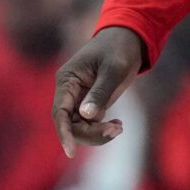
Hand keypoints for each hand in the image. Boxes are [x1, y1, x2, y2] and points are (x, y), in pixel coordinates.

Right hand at [51, 26, 143, 154]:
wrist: (129, 38)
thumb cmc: (119, 48)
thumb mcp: (113, 69)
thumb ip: (100, 92)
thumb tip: (86, 116)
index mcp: (67, 80)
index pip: (60, 112)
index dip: (64, 133)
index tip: (71, 151)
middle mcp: (68, 91)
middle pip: (70, 124)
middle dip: (91, 133)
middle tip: (116, 129)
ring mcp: (78, 98)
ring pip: (80, 128)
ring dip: (98, 133)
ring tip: (119, 126)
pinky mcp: (89, 103)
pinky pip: (89, 124)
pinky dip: (102, 129)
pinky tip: (118, 124)